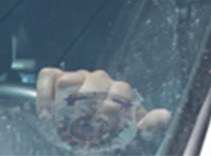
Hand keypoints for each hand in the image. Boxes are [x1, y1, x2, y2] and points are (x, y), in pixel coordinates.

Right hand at [36, 68, 170, 142]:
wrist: (84, 134)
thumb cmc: (110, 132)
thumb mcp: (132, 133)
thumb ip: (150, 125)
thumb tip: (165, 115)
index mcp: (120, 92)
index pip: (121, 91)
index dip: (112, 110)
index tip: (103, 129)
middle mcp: (101, 81)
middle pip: (96, 82)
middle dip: (88, 108)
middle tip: (82, 128)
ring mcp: (79, 78)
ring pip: (72, 78)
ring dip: (65, 100)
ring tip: (62, 120)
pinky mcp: (56, 79)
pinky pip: (50, 75)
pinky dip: (45, 94)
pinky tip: (47, 114)